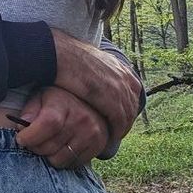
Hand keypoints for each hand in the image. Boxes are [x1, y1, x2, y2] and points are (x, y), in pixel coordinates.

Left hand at [15, 86, 108, 167]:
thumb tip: (20, 126)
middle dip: (35, 147)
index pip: (48, 124)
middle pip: (50, 146)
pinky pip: (73, 164)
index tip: (21, 139)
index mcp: (63, 103)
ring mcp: (92, 134)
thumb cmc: (58, 100)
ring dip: (49, 155)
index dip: (30, 136)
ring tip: (49, 143)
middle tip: (33, 141)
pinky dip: (64, 159)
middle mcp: (81, 119)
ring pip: (59, 160)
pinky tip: (63, 146)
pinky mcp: (98, 146)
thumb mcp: (40, 97)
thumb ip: (29, 110)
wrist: (90, 101)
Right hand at [51, 30, 141, 147]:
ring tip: (112, 137)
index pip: (132, 91)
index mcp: (120, 67)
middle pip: (131, 105)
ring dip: (121, 128)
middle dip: (126, 119)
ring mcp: (119, 88)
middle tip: (117, 131)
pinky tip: (109, 138)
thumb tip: (94, 72)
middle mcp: (124, 77)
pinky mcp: (111, 99)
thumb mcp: (89, 59)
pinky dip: (115, 131)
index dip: (126, 105)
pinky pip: (119, 120)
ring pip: (127, 115)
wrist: (60, 55)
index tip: (119, 115)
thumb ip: (97, 68)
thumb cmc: (67, 56)